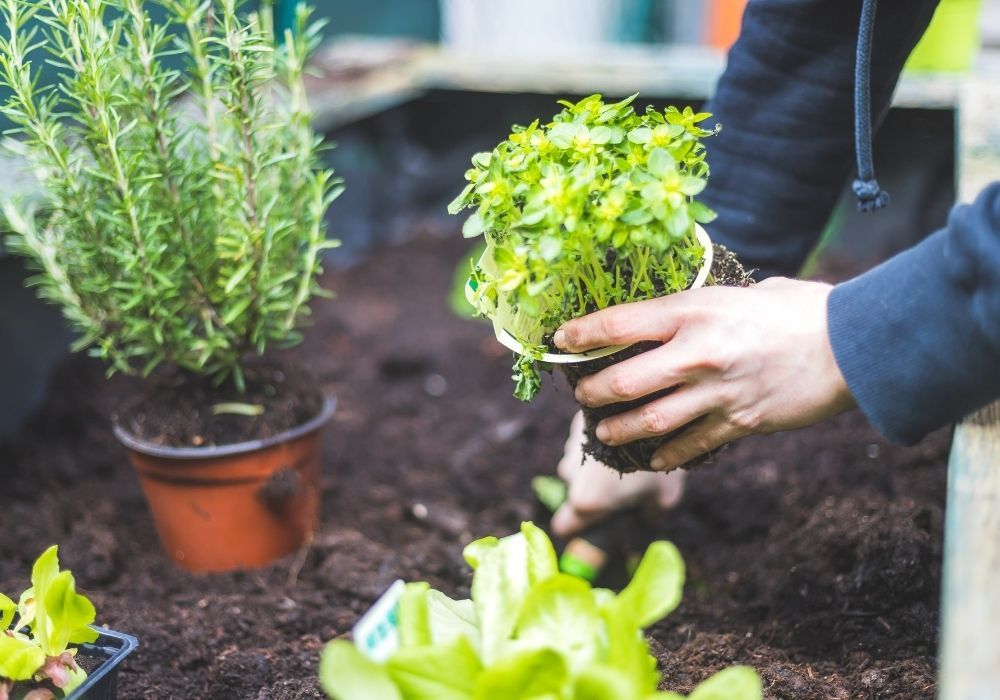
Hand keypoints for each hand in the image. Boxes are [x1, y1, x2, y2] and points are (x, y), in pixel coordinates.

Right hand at [551, 411, 685, 536]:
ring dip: (593, 464)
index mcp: (588, 500)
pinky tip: (619, 435)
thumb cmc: (660, 462)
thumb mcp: (664, 497)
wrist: (652, 407)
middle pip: (574, 491)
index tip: (585, 526)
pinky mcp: (577, 422)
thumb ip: (648, 513)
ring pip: (576, 464)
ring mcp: (571, 446)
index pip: (564, 525)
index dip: (575, 528)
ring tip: (623, 455)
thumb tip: (647, 515)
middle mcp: (571, 474)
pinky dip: (595, 441)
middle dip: (592, 489)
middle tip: (621, 484)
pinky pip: (582, 440)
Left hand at [553, 278, 855, 470]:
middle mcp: (696, 354)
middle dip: (592, 391)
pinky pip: (689, 445)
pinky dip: (666, 454)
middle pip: (623, 381)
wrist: (854, 345)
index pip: (619, 322)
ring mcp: (715, 393)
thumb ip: (704, 308)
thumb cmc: (801, 309)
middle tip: (581, 394)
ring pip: (648, 420)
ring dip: (618, 429)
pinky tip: (651, 459)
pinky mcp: (738, 423)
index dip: (582, 333)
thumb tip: (678, 316)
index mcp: (693, 311)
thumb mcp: (743, 293)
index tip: (562, 340)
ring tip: (603, 431)